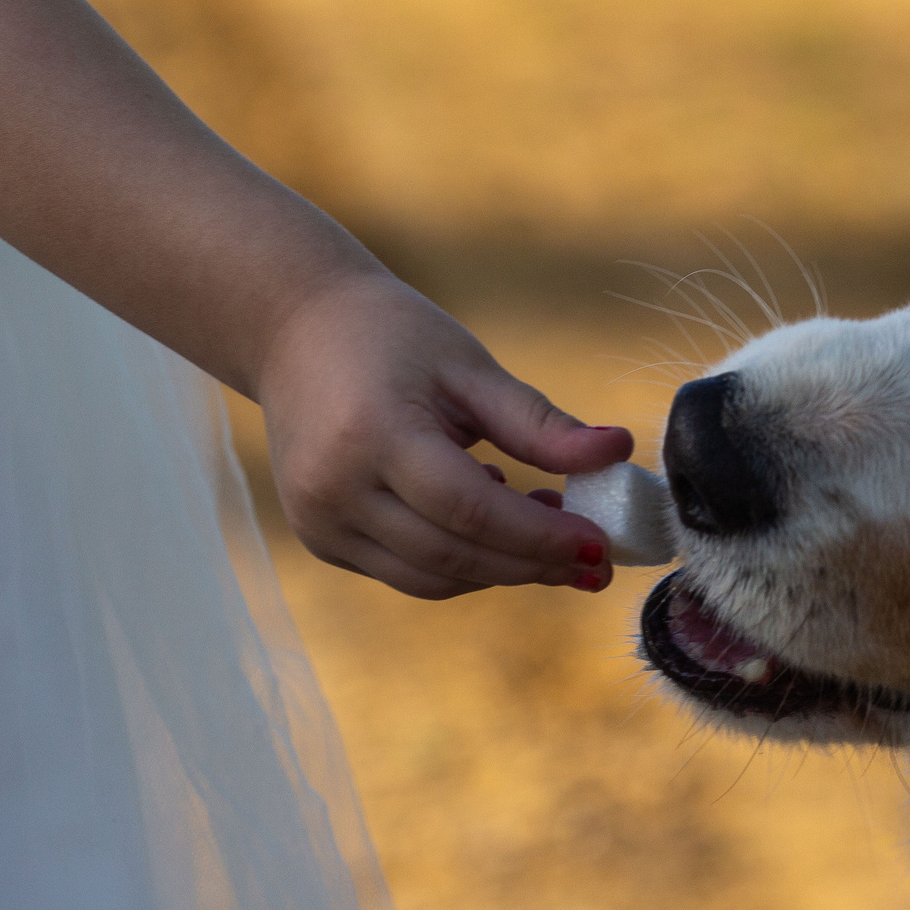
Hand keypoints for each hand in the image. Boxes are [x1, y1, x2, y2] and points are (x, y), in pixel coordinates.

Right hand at [253, 272, 633, 598]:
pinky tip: (492, 524)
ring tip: (552, 534)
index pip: (470, 510)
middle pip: (453, 556)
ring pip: (430, 580)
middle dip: (533, 566)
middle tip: (596, 561)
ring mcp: (320, 521)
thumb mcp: (468, 366)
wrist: (291, 329)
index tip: (601, 545)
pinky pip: (406, 573)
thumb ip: (539, 422)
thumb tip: (617, 451)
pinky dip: (462, 563)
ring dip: (502, 571)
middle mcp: (335, 489)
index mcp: (372, 435)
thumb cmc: (389, 335)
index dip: (541, 538)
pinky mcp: (321, 539)